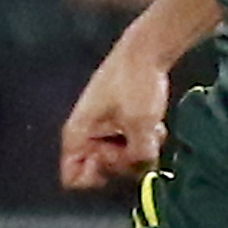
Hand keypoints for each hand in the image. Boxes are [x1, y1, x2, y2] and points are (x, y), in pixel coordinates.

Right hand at [58, 43, 170, 190]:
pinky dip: (144, 139)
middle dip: (125, 161)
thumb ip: (140, 155)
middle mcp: (87, 135)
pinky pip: (131, 145)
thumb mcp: (141, 124)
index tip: (117, 163)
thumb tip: (145, 171)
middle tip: (140, 142)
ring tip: (150, 130)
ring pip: (120, 158)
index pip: (73, 177)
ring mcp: (104, 129)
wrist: (147, 50)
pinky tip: (154, 125)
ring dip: (139, 149)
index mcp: (78, 134)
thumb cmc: (135, 81)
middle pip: (101, 170)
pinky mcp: (119, 123)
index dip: (97, 178)